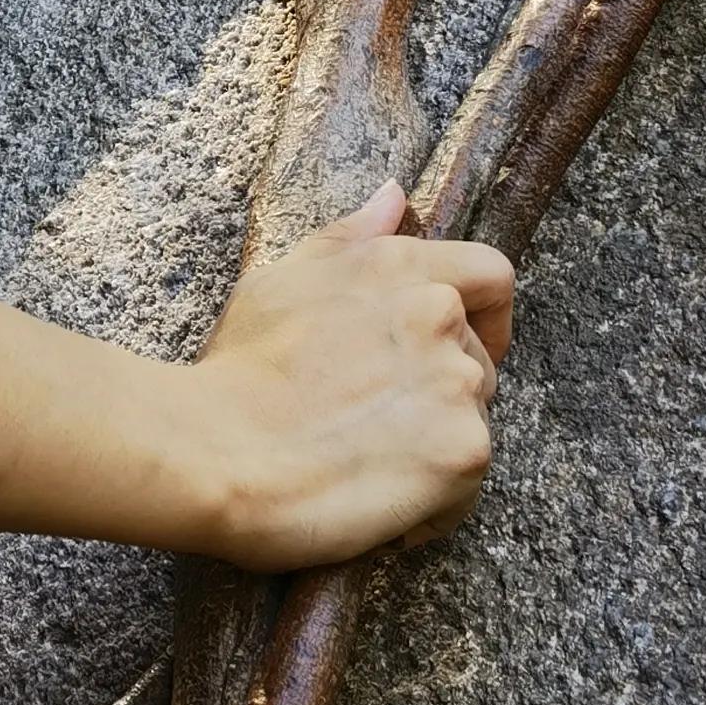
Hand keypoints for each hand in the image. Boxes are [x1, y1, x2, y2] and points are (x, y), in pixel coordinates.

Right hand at [187, 184, 512, 570]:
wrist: (215, 449)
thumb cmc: (236, 371)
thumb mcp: (281, 280)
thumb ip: (349, 238)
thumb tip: (393, 197)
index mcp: (399, 268)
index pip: (491, 276)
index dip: (485, 317)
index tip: (452, 349)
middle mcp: (439, 315)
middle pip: (480, 362)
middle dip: (438, 395)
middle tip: (369, 426)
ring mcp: (457, 382)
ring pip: (471, 425)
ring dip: (430, 451)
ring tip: (362, 470)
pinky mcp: (463, 450)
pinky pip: (465, 488)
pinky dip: (430, 507)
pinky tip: (374, 507)